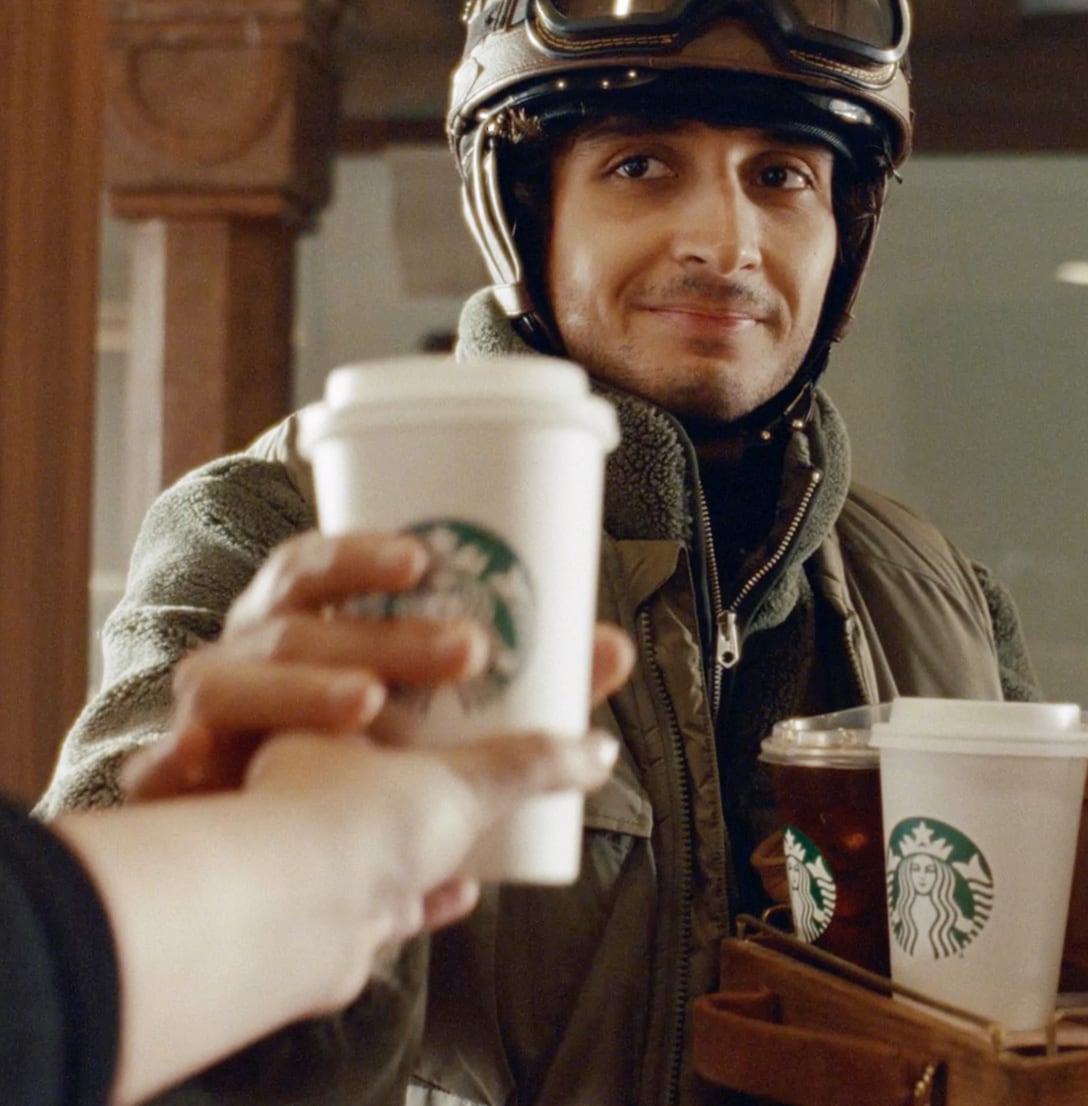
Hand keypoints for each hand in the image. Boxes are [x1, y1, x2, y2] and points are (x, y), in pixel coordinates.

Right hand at [122, 530, 634, 799]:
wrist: (268, 848)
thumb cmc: (366, 753)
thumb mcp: (447, 715)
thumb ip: (526, 686)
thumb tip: (613, 652)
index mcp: (300, 625)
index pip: (313, 567)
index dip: (363, 553)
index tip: (426, 559)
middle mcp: (245, 659)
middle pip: (292, 625)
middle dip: (379, 633)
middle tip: (464, 650)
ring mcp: (204, 718)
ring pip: (225, 684)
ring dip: (298, 690)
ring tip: (367, 706)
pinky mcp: (177, 782)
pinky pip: (162, 770)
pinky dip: (175, 766)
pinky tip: (207, 762)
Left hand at [241, 725, 619, 1003]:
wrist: (292, 920)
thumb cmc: (345, 821)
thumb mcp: (461, 777)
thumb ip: (532, 762)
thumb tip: (594, 750)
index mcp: (323, 724)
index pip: (387, 693)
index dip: (437, 693)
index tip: (481, 689)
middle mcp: (308, 784)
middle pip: (393, 767)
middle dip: (447, 771)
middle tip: (500, 767)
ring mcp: (318, 850)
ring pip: (387, 833)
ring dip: (438, 834)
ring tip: (490, 826)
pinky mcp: (332, 916)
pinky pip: (388, 898)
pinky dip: (428, 893)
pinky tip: (464, 888)